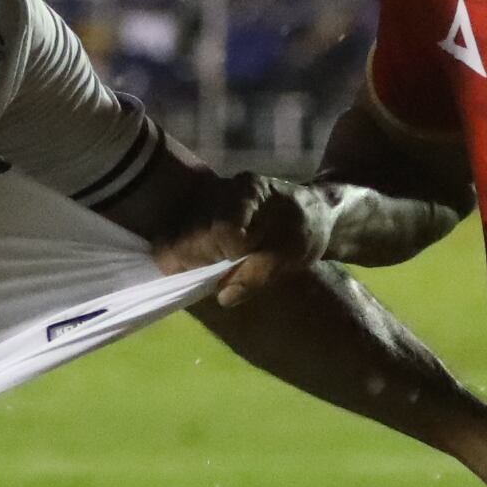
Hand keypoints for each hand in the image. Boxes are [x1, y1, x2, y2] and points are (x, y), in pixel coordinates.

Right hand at [147, 173, 316, 304]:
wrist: (311, 211)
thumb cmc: (306, 231)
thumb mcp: (292, 255)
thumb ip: (258, 275)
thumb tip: (223, 297)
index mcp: (250, 193)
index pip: (223, 228)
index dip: (230, 253)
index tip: (244, 260)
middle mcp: (222, 190)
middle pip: (191, 233)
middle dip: (203, 261)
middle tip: (224, 269)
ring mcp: (207, 199)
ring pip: (175, 236)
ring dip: (191, 260)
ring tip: (216, 266)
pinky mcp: (198, 212)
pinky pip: (177, 236)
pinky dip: (186, 254)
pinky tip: (205, 261)